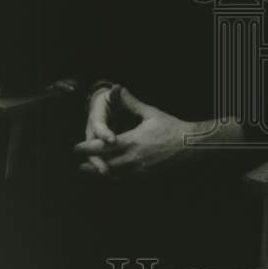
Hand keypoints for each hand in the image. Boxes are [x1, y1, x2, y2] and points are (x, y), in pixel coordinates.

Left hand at [74, 87, 190, 178]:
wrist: (190, 146)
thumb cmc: (171, 127)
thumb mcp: (151, 113)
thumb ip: (132, 103)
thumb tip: (120, 89)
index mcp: (132, 141)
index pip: (103, 147)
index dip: (87, 149)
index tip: (76, 147)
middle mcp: (133, 158)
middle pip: (104, 165)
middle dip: (90, 165)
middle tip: (80, 164)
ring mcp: (140, 170)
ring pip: (114, 175)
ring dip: (101, 173)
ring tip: (91, 171)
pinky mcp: (146, 176)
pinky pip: (126, 179)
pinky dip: (116, 177)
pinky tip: (112, 174)